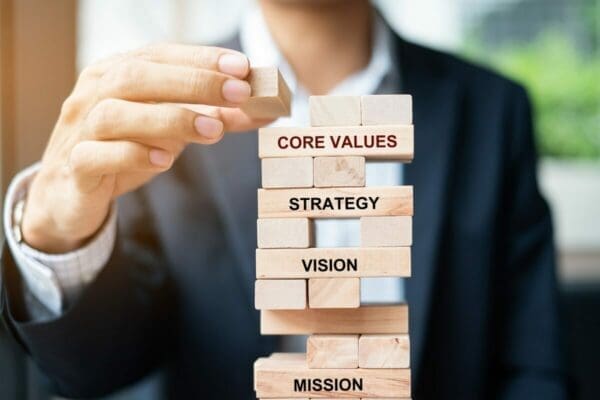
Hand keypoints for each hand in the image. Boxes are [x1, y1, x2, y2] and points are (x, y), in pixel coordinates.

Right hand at [21, 44, 268, 252]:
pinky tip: (165, 160)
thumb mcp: (173, 130)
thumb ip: (215, 117)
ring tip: (214, 131)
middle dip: (193, 82)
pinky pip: (96, 156)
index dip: (201, 58)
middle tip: (239, 93)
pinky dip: (132, 155)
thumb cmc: (126, 149)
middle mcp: (95, 94)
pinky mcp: (75, 167)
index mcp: (117, 74)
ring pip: (115, 113)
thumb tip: (266, 111)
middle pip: (137, 76)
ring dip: (169, 118)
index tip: (243, 67)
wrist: (72, 193)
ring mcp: (80, 130)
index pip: (159, 55)